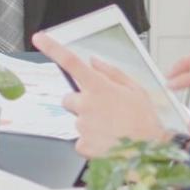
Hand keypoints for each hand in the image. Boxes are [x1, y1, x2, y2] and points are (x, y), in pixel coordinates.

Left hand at [33, 32, 170, 157]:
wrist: (150, 152)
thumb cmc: (145, 120)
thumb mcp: (135, 89)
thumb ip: (111, 72)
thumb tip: (93, 61)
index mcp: (99, 87)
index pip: (71, 62)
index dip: (52, 48)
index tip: (38, 38)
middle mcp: (86, 105)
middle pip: (68, 99)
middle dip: (80, 102)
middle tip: (102, 110)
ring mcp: (82, 126)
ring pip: (77, 120)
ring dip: (89, 122)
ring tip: (111, 128)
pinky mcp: (82, 145)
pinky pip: (80, 140)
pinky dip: (90, 141)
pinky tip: (106, 141)